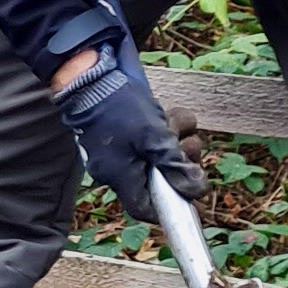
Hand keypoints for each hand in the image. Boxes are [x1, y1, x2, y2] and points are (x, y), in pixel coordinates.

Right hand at [51, 30, 206, 223]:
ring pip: (159, 158)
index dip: (170, 205)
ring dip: (177, 141)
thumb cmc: (118, 108)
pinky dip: (166, 129)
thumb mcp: (152, 136)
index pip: (145, 209)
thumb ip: (173, 164)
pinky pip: (152, 140)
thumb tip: (196, 190)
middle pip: (158, 181)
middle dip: (181, 163)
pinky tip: (168, 116)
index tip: (190, 191)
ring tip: (175, 123)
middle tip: (188, 145)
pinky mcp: (126, 135)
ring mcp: (121, 151)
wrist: (91, 79)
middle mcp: (119, 169)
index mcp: (120, 176)